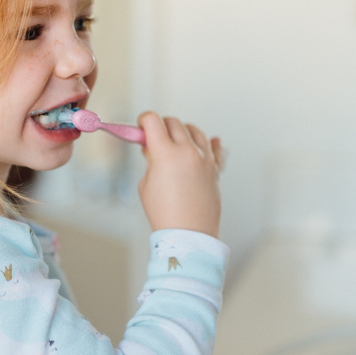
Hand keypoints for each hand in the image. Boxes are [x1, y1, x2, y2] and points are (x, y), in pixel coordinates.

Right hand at [137, 113, 221, 235]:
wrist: (189, 234)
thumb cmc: (164, 213)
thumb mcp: (146, 184)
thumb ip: (151, 160)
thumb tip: (152, 146)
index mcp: (166, 153)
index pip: (153, 120)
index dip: (143, 121)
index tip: (140, 127)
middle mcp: (188, 151)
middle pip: (173, 122)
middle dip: (160, 126)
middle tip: (153, 138)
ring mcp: (204, 158)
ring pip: (194, 130)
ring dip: (182, 132)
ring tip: (175, 144)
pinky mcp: (215, 169)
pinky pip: (215, 148)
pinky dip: (210, 143)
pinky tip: (210, 141)